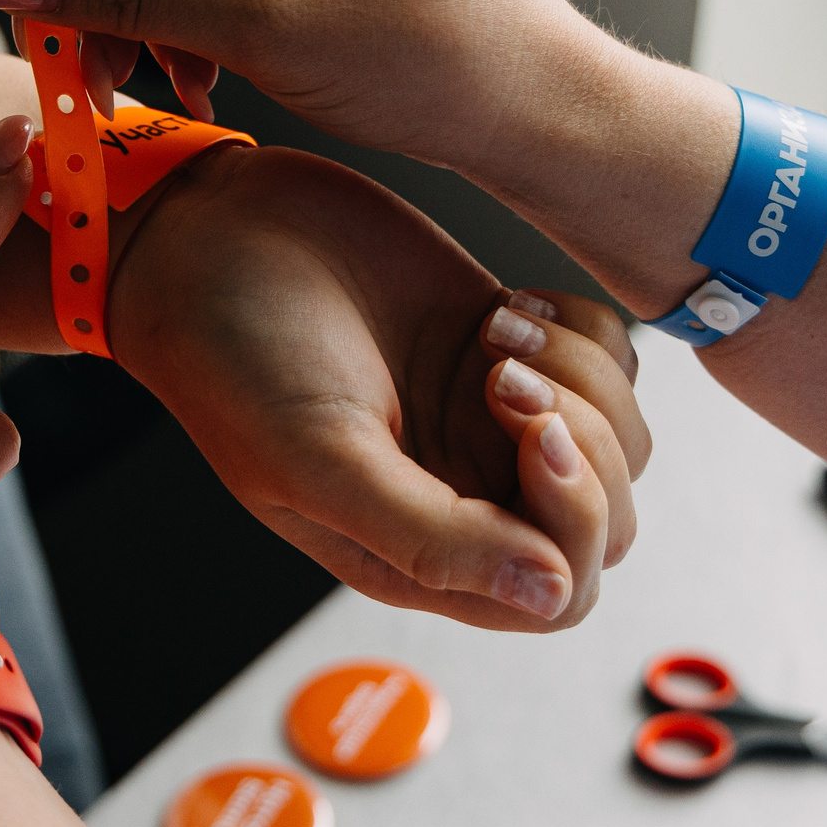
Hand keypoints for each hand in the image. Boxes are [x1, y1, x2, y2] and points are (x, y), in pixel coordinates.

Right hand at [109, 142, 645, 629]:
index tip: (528, 431)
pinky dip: (583, 330)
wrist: (206, 231)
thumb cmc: (232, 351)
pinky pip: (610, 362)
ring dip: (581, 379)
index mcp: (414, 550)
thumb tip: (547, 595)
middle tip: (501, 373)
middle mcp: (463, 493)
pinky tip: (507, 306)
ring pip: (619, 439)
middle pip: (602, 521)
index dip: (571, 521)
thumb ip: (430, 540)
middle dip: (584, 442)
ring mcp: (490, 420)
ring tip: (495, 335)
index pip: (558, 592)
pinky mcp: (506, 343)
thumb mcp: (318, 457)